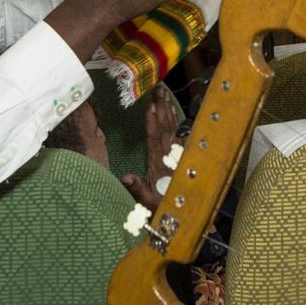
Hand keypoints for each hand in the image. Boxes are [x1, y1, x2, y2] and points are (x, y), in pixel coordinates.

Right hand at [121, 86, 177, 208]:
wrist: (181, 214)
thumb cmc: (159, 206)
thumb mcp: (145, 201)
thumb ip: (136, 188)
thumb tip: (124, 176)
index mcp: (158, 164)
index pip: (154, 139)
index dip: (152, 122)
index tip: (151, 106)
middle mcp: (168, 156)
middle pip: (164, 128)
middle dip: (161, 108)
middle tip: (159, 90)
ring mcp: (176, 155)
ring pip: (172, 128)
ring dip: (168, 110)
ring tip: (164, 94)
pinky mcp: (180, 156)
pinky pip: (179, 134)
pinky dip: (175, 121)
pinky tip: (173, 111)